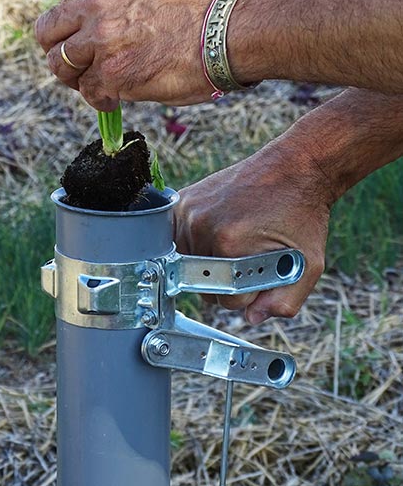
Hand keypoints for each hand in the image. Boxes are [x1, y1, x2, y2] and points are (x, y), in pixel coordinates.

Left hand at [35, 0, 223, 110]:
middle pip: (47, 35)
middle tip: (79, 69)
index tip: (80, 45)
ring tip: (99, 86)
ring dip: (77, 80)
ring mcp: (102, 41)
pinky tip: (117, 99)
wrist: (227, 31)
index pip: (62, 8)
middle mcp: (96, 5)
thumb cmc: (200, 13)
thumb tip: (95, 27)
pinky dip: (100, 100)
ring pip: (61, 66)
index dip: (67, 32)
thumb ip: (116, 0)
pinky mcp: (113, 74)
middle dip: (59, 55)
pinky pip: (89, 92)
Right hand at [174, 140, 329, 323]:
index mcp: (228, 243)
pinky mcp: (183, 200)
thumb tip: (251, 319)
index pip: (226, 300)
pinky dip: (195, 245)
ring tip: (236, 245)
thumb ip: (285, 301)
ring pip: (188, 266)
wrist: (295, 167)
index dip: (250, 295)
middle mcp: (201, 225)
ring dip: (209, 265)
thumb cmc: (303, 212)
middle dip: (227, 282)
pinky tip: (217, 236)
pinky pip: (178, 241)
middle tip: (250, 260)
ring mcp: (188, 210)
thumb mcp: (309, 263)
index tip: (264, 275)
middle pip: (203, 286)